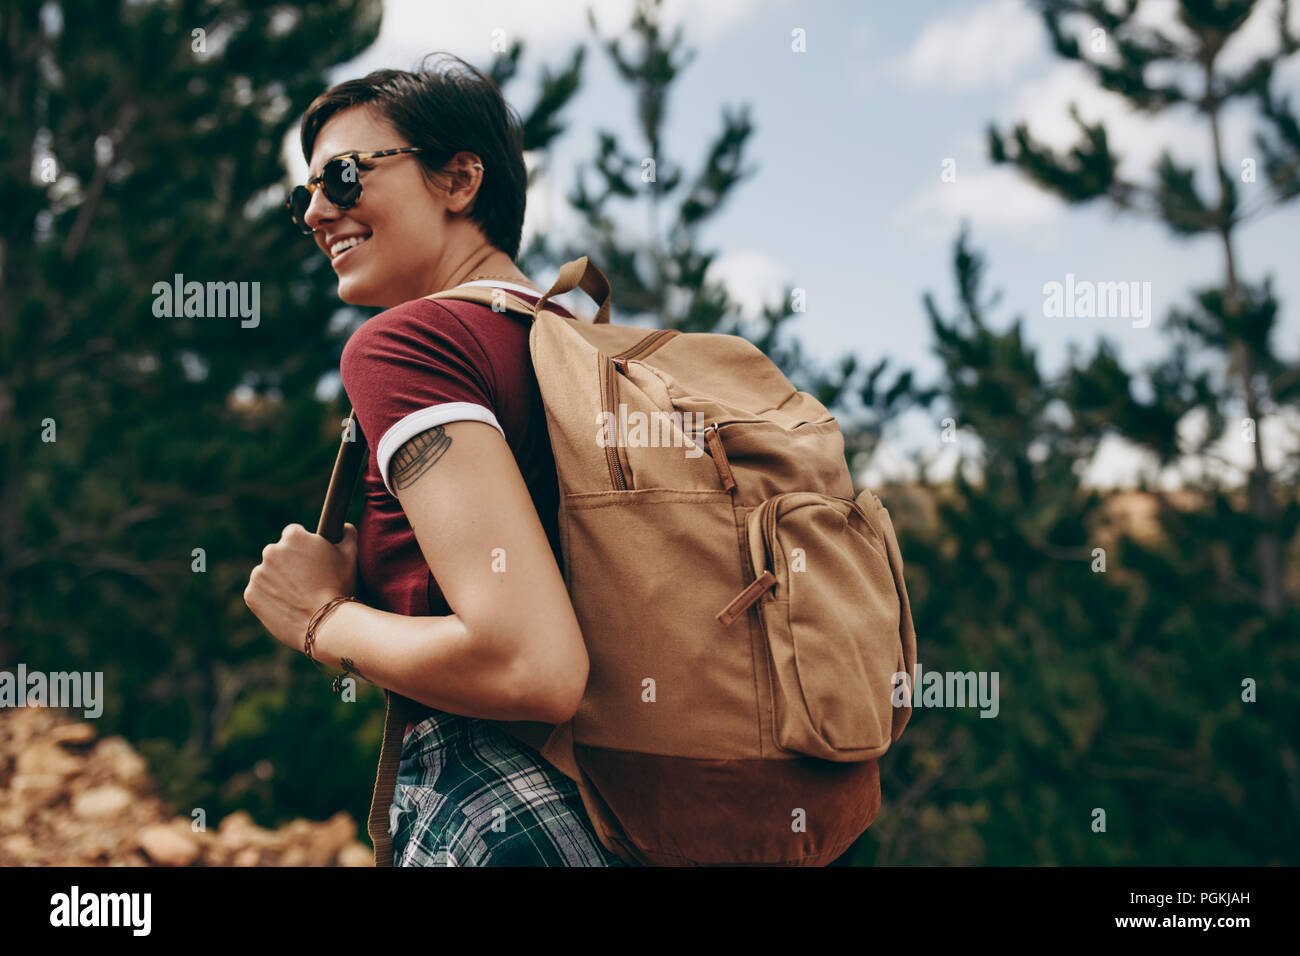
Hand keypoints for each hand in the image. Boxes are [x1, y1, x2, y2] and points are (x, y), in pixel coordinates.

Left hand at [244, 522, 358, 651]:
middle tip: (307, 581)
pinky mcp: (251, 595)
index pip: (294, 534)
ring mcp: (258, 573)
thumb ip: (347, 533)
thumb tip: (343, 527)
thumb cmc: (340, 586)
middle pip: (278, 553)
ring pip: (268, 574)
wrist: (326, 623)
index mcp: (293, 536)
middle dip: (289, 563)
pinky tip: (287, 607)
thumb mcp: (351, 554)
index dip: (304, 548)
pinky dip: (269, 598)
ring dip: (278, 581)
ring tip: (298, 597)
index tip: (312, 561)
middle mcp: (271, 551)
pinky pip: (259, 593)